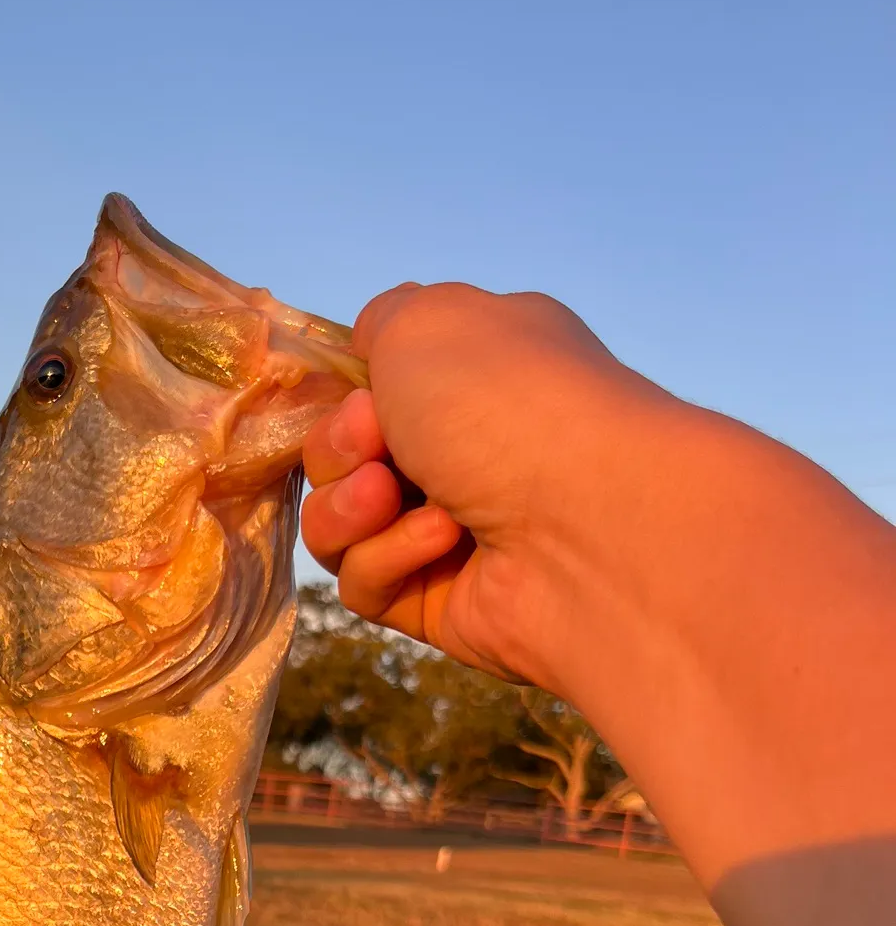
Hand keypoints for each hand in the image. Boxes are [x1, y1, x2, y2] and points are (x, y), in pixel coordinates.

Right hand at [301, 282, 674, 690]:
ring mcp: (453, 534)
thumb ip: (381, 321)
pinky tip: (441, 544)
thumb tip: (368, 356)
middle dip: (341, 448)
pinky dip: (387, 559)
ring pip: (339, 528)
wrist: (586, 520)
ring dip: (350, 508)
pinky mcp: (439, 604)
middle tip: (376, 444)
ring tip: (391, 498)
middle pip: (344, 460)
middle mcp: (467, 454)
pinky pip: (367, 586)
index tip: (355, 394)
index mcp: (474, 379)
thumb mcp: (426, 321)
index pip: (371, 392)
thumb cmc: (507, 403)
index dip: (344, 396)